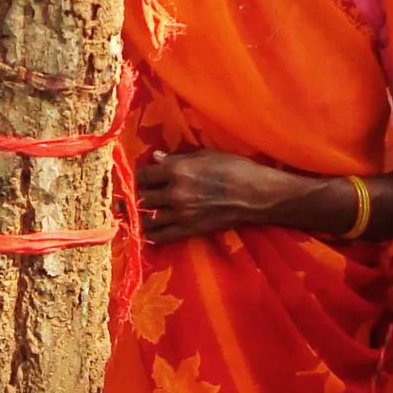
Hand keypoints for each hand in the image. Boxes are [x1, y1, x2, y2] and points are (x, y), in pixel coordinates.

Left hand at [136, 149, 289, 242]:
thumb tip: (155, 158)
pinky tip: (146, 232)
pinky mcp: (189, 230)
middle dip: (137, 196)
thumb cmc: (234, 168)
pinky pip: (161, 236)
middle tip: (136, 196)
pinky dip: (150, 235)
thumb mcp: (205, 155)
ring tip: (138, 213)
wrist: (255, 195)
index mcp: (176, 170)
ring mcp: (180, 214)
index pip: (143, 176)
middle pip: (141, 198)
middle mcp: (174, 193)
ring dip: (140, 216)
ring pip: (146, 219)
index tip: (141, 178)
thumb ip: (176, 158)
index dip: (139, 177)